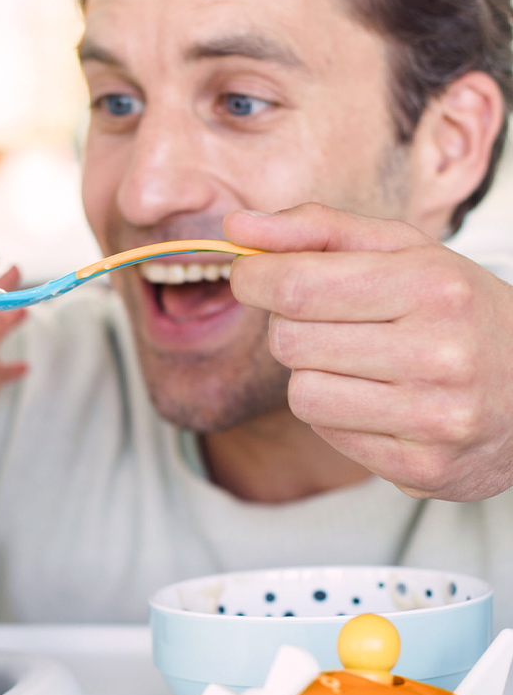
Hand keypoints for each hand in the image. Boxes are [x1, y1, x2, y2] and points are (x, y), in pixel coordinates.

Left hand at [225, 203, 512, 500]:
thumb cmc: (457, 309)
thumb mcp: (403, 252)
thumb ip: (316, 230)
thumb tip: (237, 227)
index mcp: (432, 286)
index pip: (295, 286)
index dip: (254, 280)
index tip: (253, 277)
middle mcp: (439, 353)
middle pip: (288, 341)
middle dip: (293, 326)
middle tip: (334, 323)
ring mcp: (434, 417)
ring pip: (301, 393)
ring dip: (313, 375)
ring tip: (361, 364)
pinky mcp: (424, 467)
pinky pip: (327, 433)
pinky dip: (338, 414)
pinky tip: (380, 400)